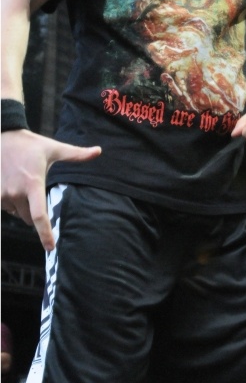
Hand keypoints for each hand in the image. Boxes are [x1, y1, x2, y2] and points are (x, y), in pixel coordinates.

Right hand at [1, 129, 100, 250]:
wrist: (3, 136)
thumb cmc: (30, 144)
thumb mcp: (55, 149)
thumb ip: (77, 154)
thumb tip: (99, 151)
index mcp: (33, 183)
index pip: (39, 216)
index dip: (45, 234)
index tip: (51, 247)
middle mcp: (16, 192)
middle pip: (28, 218)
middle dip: (34, 213)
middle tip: (35, 190)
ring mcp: (2, 194)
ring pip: (16, 213)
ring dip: (21, 207)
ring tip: (23, 184)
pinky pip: (4, 208)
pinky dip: (10, 203)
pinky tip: (12, 187)